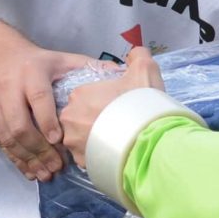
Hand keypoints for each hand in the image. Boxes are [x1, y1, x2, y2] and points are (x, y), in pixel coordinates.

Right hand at [0, 46, 114, 181]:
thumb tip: (120, 76)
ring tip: (45, 173)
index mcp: (31, 72)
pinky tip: (30, 169)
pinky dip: (14, 157)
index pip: (38, 99)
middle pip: (20, 124)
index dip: (47, 121)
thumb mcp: (63, 60)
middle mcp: (7, 86)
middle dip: (39, 150)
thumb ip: (88, 69)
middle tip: (56, 167)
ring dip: (27, 158)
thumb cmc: (39, 64)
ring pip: (7, 136)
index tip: (59, 141)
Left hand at [61, 45, 167, 170]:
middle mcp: (70, 118)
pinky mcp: (82, 163)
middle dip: (93, 121)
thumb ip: (138, 56)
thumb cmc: (142, 104)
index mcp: (79, 94)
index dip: (101, 102)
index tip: (116, 107)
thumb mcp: (144, 69)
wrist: (148, 140)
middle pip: (79, 118)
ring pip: (81, 139)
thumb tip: (136, 54)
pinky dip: (97, 156)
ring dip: (93, 140)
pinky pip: (87, 157)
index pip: (85, 96)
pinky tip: (113, 154)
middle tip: (116, 125)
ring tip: (115, 142)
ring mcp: (73, 143)